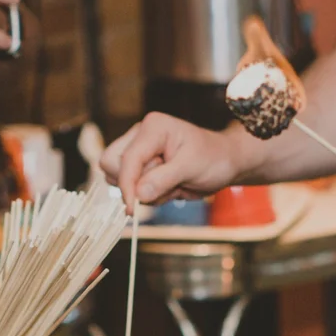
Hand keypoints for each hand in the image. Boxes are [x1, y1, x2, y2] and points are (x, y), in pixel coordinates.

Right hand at [101, 113, 241, 211]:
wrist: (224, 163)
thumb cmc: (213, 158)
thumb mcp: (192, 167)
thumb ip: (164, 179)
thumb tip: (138, 193)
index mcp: (153, 128)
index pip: (127, 158)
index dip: (127, 184)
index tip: (132, 207)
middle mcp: (140, 136)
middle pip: (111, 164)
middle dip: (133, 183)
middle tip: (164, 186)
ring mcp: (139, 152)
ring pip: (117, 178)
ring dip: (143, 191)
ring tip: (171, 185)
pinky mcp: (142, 167)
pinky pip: (131, 187)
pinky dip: (147, 195)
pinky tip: (169, 188)